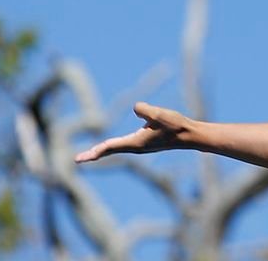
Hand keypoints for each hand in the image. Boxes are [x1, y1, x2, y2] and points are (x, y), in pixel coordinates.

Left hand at [74, 102, 197, 162]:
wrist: (190, 135)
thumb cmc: (176, 125)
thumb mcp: (160, 115)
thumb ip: (146, 110)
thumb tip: (135, 107)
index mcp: (136, 143)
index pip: (110, 146)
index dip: (95, 151)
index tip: (80, 159)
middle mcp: (136, 146)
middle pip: (110, 149)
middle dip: (94, 154)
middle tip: (77, 159)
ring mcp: (140, 145)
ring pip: (116, 147)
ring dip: (102, 150)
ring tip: (90, 153)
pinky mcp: (145, 142)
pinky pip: (123, 144)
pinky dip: (112, 146)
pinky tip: (110, 145)